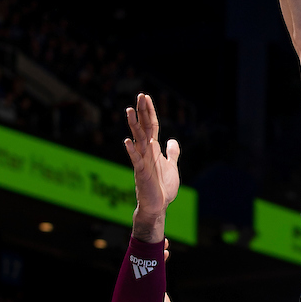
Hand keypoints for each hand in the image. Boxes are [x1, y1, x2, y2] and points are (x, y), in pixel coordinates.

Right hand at [125, 93, 179, 233]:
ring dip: (134, 126)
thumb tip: (172, 140)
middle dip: (142, 112)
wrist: (158, 206)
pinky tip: (128, 141)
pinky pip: (135, 160)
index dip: (149, 112)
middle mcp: (146, 152)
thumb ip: (172, 153)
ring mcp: (142, 161)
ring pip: (138, 140)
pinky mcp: (141, 173)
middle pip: (144, 128)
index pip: (151, 126)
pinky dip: (132, 151)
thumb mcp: (172, 167)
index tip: (146, 97)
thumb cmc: (163, 188)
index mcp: (153, 150)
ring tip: (129, 110)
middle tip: (140, 95)